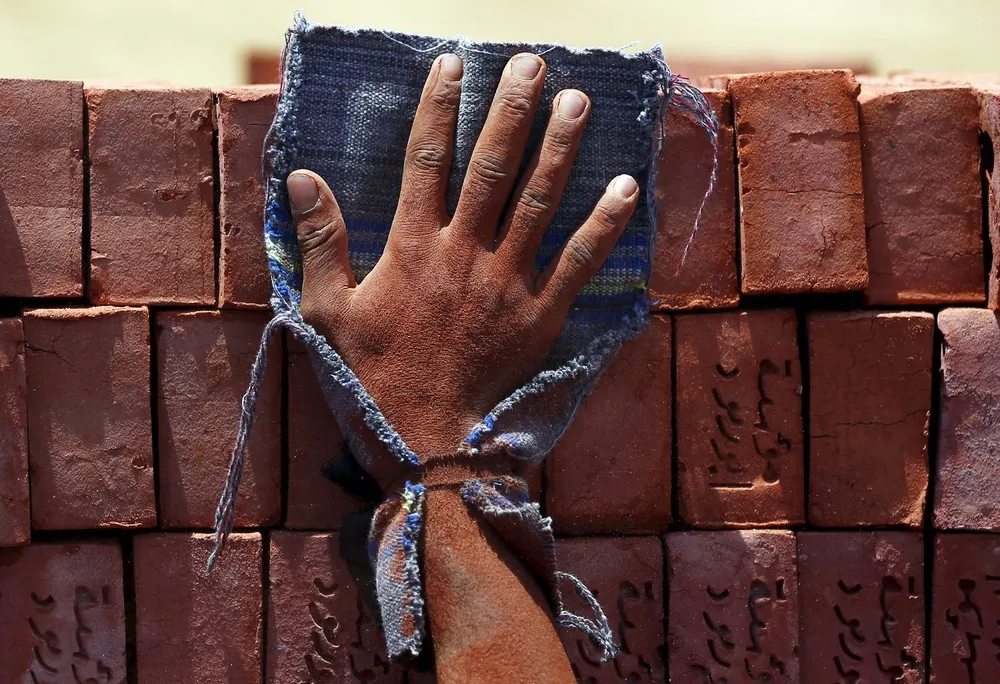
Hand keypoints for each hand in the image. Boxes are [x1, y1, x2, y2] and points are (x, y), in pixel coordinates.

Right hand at [287, 51, 637, 457]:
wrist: (424, 439)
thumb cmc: (372, 375)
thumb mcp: (327, 311)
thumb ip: (318, 241)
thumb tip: (301, 177)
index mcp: (411, 247)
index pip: (425, 160)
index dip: (438, 108)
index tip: (451, 65)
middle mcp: (463, 253)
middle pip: (491, 167)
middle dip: (511, 109)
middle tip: (531, 63)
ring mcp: (507, 283)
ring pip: (537, 202)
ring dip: (559, 148)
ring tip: (577, 100)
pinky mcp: (540, 316)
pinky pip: (578, 264)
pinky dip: (603, 225)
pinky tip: (624, 186)